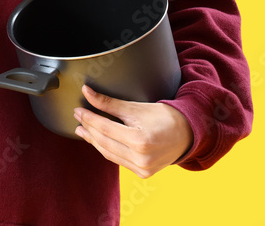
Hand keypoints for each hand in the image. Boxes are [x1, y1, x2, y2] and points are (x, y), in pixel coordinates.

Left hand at [73, 84, 193, 178]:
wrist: (187, 134)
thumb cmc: (164, 117)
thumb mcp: (136, 107)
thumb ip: (109, 102)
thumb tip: (87, 92)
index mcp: (140, 141)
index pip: (104, 128)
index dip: (88, 118)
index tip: (78, 110)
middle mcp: (141, 158)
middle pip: (104, 141)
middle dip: (88, 128)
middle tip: (78, 117)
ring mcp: (142, 168)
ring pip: (108, 153)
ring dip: (94, 141)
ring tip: (82, 129)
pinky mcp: (143, 173)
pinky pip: (118, 160)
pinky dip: (106, 149)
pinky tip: (98, 141)